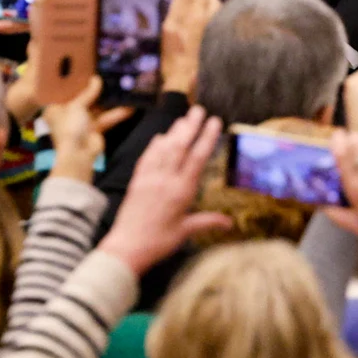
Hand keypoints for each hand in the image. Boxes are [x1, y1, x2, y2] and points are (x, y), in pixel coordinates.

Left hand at [42, 75, 133, 184]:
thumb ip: (88, 92)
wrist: (78, 155)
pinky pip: (105, 118)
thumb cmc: (69, 127)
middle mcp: (67, 113)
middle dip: (95, 89)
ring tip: (122, 88)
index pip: (65, 90)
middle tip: (106, 74)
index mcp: (55, 107)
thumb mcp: (76, 106)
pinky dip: (116, 114)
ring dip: (109, 101)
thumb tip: (96, 79)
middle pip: (82, 98)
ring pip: (96, 108)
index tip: (86, 68)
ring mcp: (81, 122)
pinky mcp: (94, 129)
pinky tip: (130, 107)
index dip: (75, 80)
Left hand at [97, 107, 231, 273]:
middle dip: (190, 126)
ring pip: (163, 149)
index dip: (207, 137)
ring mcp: (149, 178)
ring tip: (183, 118)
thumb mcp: (185, 232)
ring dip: (174, 132)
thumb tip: (230, 222)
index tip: (215, 121)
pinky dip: (154, 146)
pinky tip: (160, 137)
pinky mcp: (136, 181)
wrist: (126, 247)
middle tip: (199, 109)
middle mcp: (165, 180)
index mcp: (181, 191)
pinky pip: (147, 158)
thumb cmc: (158, 242)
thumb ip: (207, 222)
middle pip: (180, 146)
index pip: (197, 158)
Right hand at [160, 0, 218, 97]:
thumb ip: (161, 20)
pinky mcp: (218, 37)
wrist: (183, 92)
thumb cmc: (162, 70)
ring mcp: (210, 28)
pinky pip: (220, 16)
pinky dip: (213, 13)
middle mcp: (196, 21)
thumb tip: (165, 1)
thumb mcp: (155, 42)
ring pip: (214, 0)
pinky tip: (206, 19)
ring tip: (196, 2)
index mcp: (176, 21)